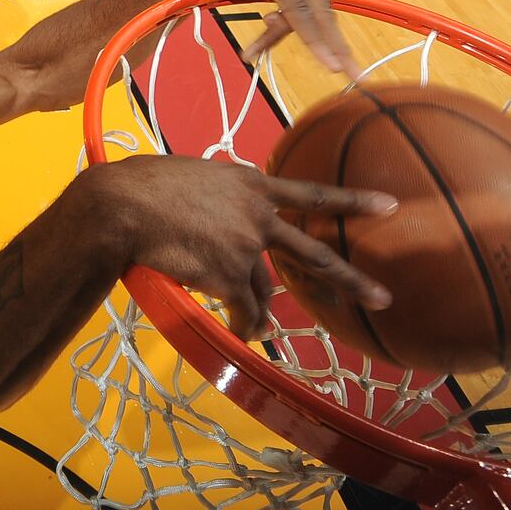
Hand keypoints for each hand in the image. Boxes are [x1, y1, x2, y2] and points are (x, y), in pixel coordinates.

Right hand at [98, 155, 396, 339]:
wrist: (123, 206)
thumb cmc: (142, 186)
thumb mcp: (192, 177)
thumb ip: (217, 195)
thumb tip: (213, 213)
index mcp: (250, 183)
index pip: (311, 193)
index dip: (350, 201)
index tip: (387, 205)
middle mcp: (257, 213)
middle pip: (314, 252)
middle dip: (351, 278)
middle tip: (382, 297)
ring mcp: (247, 245)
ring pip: (264, 288)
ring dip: (262, 312)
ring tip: (264, 330)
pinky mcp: (229, 274)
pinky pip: (243, 309)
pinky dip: (243, 323)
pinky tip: (243, 332)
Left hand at [174, 0, 359, 77]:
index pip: (297, 1)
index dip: (313, 34)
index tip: (330, 62)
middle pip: (317, 6)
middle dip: (331, 42)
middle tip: (351, 73)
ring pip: (314, 11)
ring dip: (302, 40)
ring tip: (254, 52)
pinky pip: (304, 11)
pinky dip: (287, 32)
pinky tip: (257, 45)